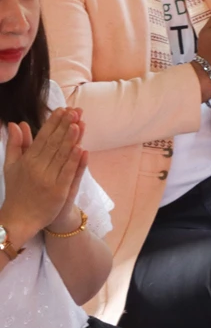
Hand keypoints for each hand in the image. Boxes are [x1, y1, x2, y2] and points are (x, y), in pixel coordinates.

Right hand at [0, 109, 87, 246]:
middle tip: (74, 110)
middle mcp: (36, 168)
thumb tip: (15, 123)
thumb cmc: (17, 190)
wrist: (19, 218)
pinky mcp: (58, 191)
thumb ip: (15, 144)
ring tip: (78, 122)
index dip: (52, 123)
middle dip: (64, 126)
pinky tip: (81, 148)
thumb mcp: (11, 165)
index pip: (42, 137)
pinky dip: (74, 161)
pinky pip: (67, 173)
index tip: (62, 109)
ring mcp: (47, 179)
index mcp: (27, 160)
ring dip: (71, 139)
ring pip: (61, 156)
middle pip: (53, 143)